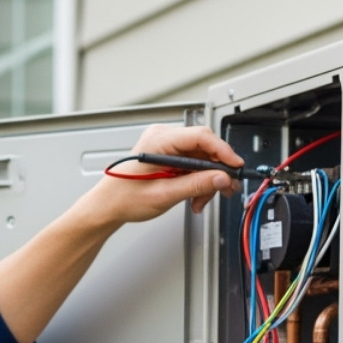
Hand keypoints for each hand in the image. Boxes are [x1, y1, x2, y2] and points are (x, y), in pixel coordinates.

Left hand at [77, 123, 243, 226]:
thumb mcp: (164, 195)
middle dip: (215, 171)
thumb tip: (221, 178)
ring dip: (206, 180)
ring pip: (201, 157)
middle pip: (204, 147)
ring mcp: (165, 145)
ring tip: (201, 200)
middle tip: (225, 189)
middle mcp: (162, 137)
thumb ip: (196, 185)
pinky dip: (197, 180)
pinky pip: (192, 163)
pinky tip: (194, 196)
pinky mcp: (168, 155)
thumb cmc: (124, 198)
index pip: (201, 136)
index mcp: (158, 140)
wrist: (108, 205)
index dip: (222, 152)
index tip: (235, 167)